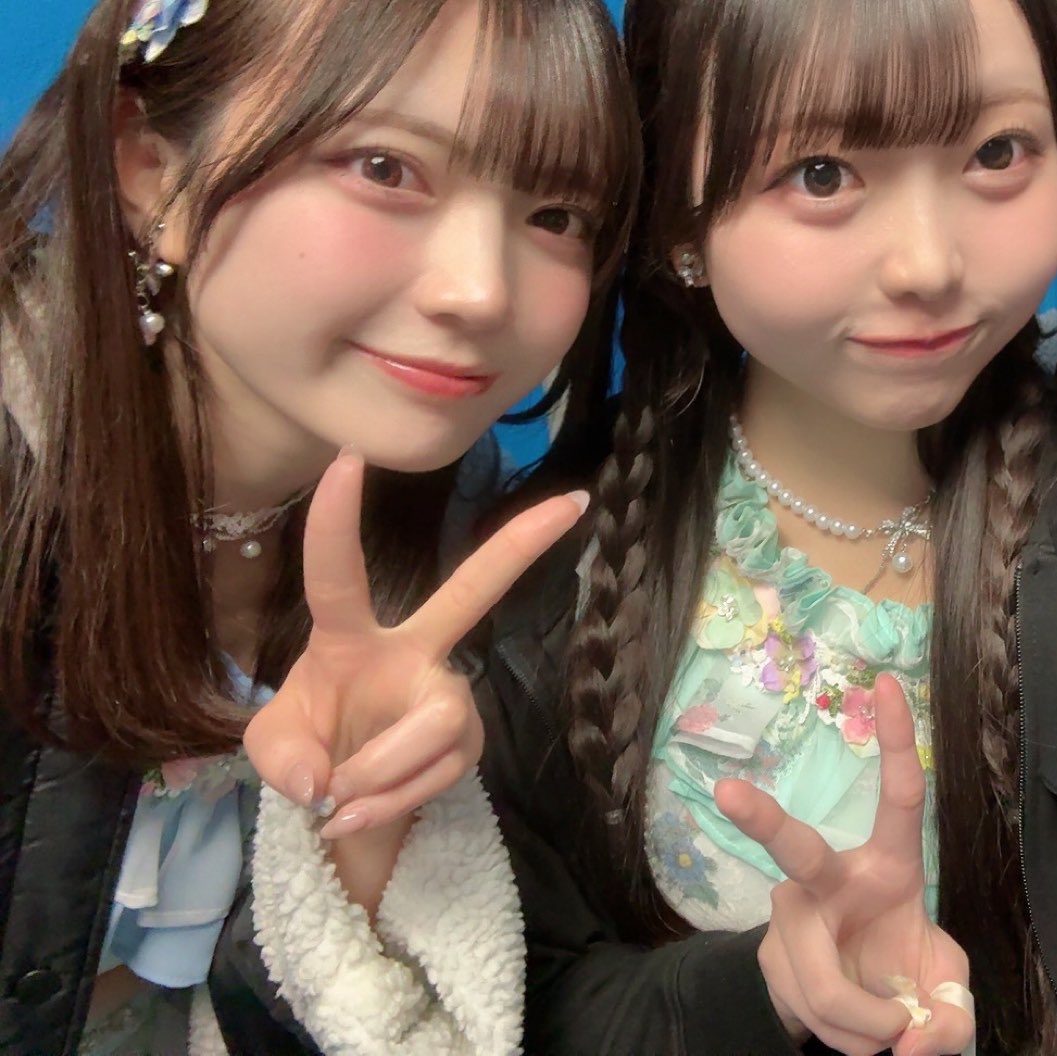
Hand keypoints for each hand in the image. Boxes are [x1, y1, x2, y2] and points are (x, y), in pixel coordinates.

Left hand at [245, 450, 584, 838]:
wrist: (341, 806)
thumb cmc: (309, 750)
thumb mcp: (271, 751)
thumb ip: (283, 758)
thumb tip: (325, 780)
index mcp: (349, 638)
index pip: (338, 574)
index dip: (338, 521)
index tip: (349, 456)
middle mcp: (411, 652)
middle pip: (471, 592)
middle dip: (520, 546)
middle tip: (571, 505)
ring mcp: (447, 694)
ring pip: (440, 718)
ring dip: (381, 770)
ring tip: (337, 802)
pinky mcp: (469, 740)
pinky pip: (437, 771)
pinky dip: (386, 802)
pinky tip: (356, 813)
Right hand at [717, 674, 973, 1055]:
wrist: (856, 1016)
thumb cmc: (906, 977)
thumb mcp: (946, 994)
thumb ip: (949, 1016)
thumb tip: (913, 1038)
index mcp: (888, 866)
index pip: (899, 797)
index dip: (897, 740)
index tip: (889, 682)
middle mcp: (829, 882)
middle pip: (796, 850)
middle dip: (762, 820)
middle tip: (728, 792)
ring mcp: (792, 921)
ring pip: (824, 983)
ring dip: (869, 1028)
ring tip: (891, 1032)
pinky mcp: (771, 962)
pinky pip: (815, 1014)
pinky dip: (853, 1042)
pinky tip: (862, 1036)